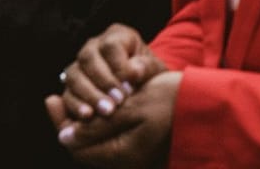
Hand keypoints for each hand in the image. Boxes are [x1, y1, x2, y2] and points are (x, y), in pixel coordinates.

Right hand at [48, 24, 166, 124]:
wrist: (140, 89)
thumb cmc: (149, 75)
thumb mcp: (154, 69)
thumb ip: (146, 67)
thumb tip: (134, 71)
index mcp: (116, 35)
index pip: (111, 46)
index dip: (118, 67)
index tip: (130, 86)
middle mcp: (93, 47)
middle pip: (88, 59)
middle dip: (103, 83)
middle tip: (116, 103)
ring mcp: (79, 65)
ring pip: (74, 76)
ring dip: (89, 95)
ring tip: (105, 111)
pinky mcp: (71, 86)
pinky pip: (68, 94)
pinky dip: (76, 106)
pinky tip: (88, 117)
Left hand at [50, 70, 178, 167]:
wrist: (208, 103)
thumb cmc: (174, 100)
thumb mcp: (133, 107)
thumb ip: (97, 125)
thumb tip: (63, 136)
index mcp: (123, 156)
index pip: (77, 147)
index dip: (61, 124)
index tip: (52, 99)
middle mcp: (126, 161)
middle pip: (84, 147)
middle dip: (70, 123)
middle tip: (56, 98)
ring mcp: (133, 155)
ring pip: (96, 143)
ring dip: (84, 123)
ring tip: (75, 100)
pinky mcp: (139, 147)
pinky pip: (109, 139)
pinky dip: (99, 124)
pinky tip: (97, 106)